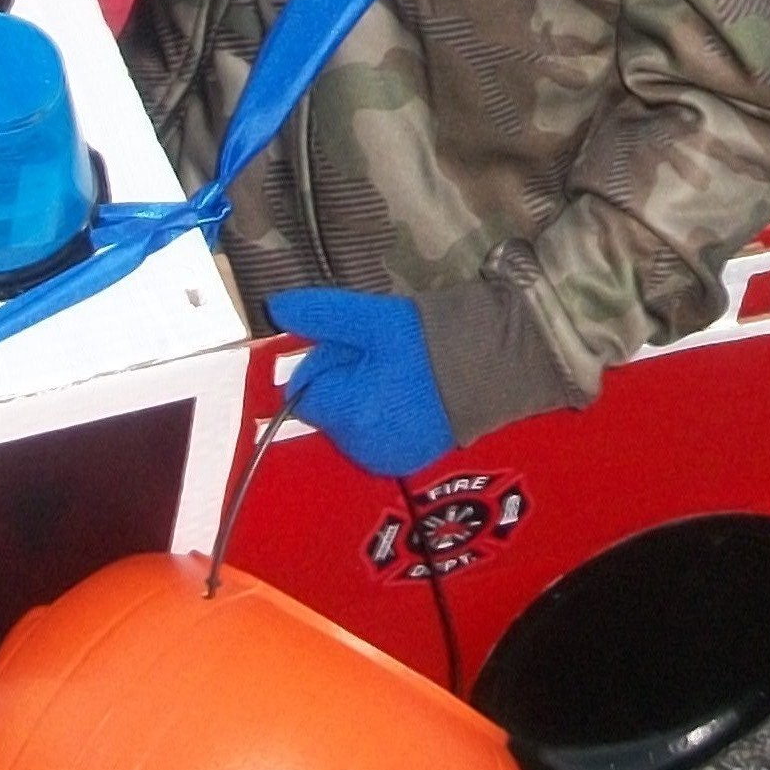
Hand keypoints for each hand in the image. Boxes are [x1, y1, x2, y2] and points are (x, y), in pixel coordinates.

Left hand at [267, 287, 456, 477]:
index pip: (304, 390)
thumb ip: (321, 314)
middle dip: (344, 380)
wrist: (495, 366)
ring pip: (350, 422)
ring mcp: (385, 459)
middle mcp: (360, 447)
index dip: (325, 362)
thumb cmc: (429, 341)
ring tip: (400, 375)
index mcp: (347, 415)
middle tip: (382, 357)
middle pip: (326, 407)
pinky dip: (383, 416)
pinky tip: (410, 397)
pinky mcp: (408, 462)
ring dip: (363, 398)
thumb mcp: (371, 318)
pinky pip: (375, 436)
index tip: (359, 347)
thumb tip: (274, 307)